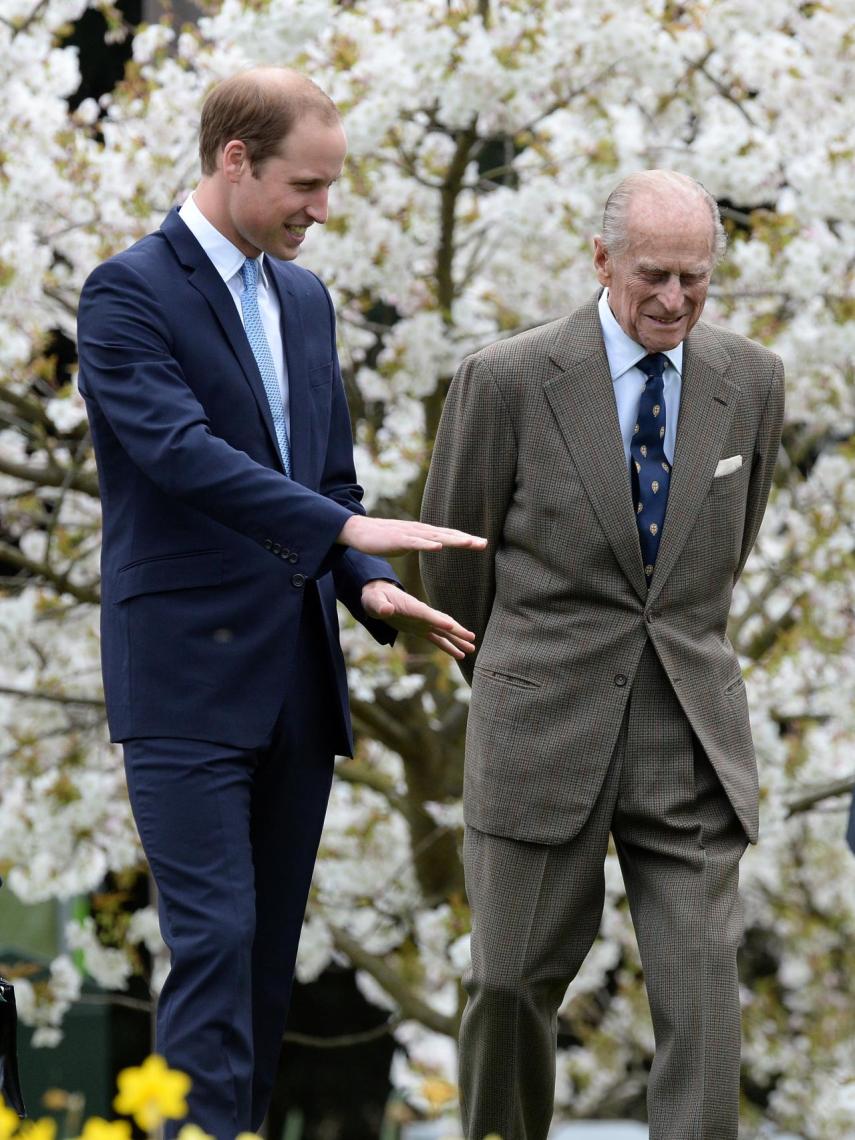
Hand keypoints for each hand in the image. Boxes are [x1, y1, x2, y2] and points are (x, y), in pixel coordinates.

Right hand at [338, 515, 486, 556]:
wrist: (360, 531)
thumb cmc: (384, 538)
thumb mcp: (408, 541)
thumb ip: (422, 542)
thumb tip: (436, 544)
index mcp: (423, 533)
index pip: (449, 535)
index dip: (465, 539)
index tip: (483, 543)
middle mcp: (420, 530)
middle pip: (447, 535)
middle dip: (466, 539)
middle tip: (484, 543)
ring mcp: (409, 534)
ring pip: (435, 537)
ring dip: (452, 539)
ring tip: (468, 543)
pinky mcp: (398, 539)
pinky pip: (415, 542)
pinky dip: (427, 544)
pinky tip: (438, 546)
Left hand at [361, 580, 477, 659]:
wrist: (378, 596)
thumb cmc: (375, 598)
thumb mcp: (373, 601)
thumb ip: (380, 606)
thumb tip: (386, 610)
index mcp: (412, 607)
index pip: (427, 614)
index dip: (438, 620)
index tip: (451, 627)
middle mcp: (422, 615)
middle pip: (443, 623)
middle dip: (457, 631)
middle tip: (472, 638)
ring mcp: (423, 622)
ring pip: (444, 632)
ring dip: (457, 640)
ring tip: (472, 649)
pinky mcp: (421, 629)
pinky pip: (438, 639)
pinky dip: (449, 646)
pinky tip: (459, 655)